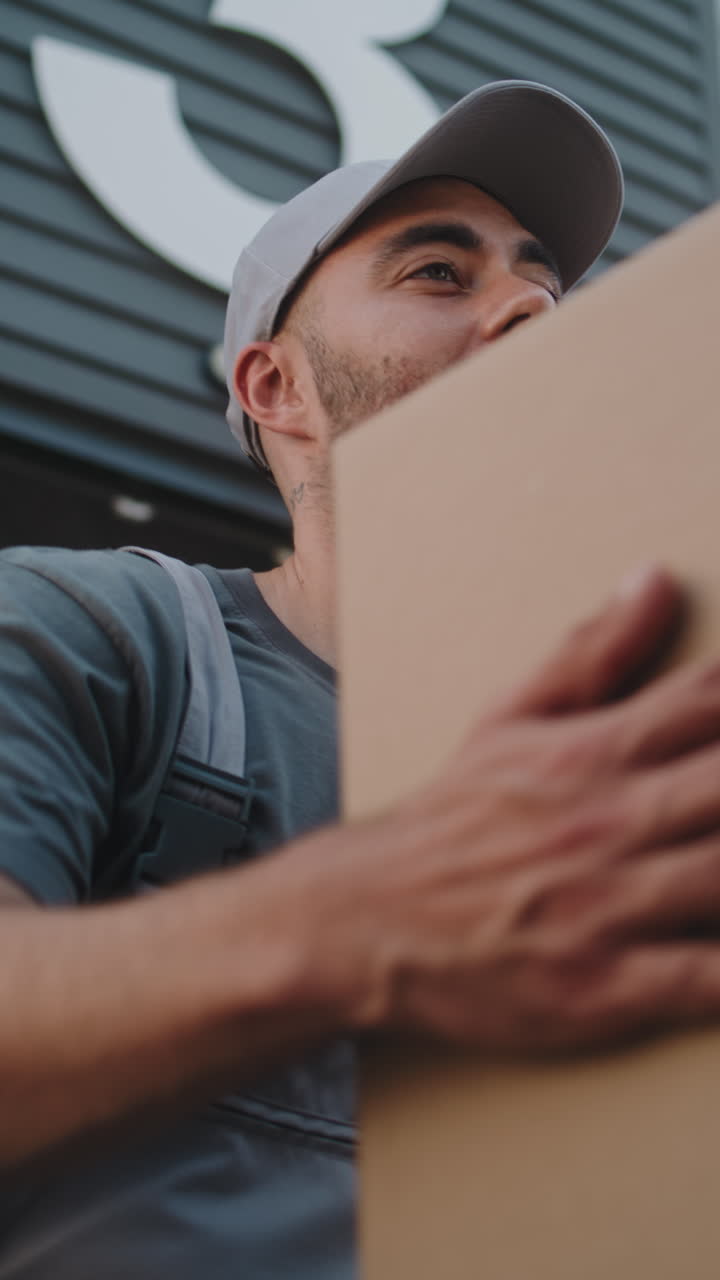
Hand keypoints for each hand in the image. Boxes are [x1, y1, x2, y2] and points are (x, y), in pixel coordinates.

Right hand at [343, 567, 719, 1050]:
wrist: (370, 921)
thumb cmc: (453, 818)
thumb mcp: (509, 718)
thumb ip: (591, 652)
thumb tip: (656, 577)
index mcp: (591, 752)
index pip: (710, 698)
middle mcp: (609, 822)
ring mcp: (611, 908)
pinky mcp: (606, 988)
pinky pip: (706, 982)